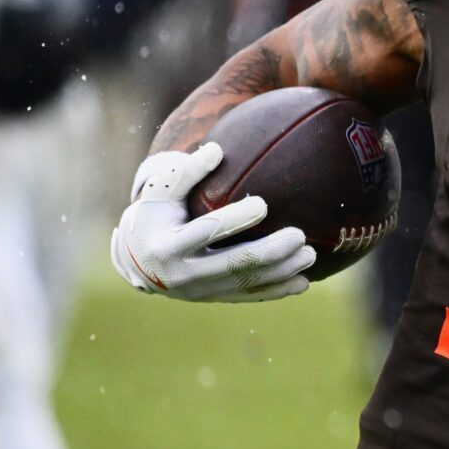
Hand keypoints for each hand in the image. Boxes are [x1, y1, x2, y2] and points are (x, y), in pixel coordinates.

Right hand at [110, 143, 315, 301]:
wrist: (138, 261)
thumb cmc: (155, 216)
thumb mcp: (160, 193)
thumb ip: (186, 172)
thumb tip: (216, 150)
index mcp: (169, 245)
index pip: (206, 232)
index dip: (235, 220)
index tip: (263, 205)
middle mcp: (184, 274)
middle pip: (233, 265)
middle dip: (269, 252)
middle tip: (299, 236)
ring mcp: (201, 292)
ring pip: (246, 284)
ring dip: (281, 272)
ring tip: (310, 255)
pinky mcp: (214, 299)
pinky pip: (249, 296)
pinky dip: (277, 291)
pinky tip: (303, 283)